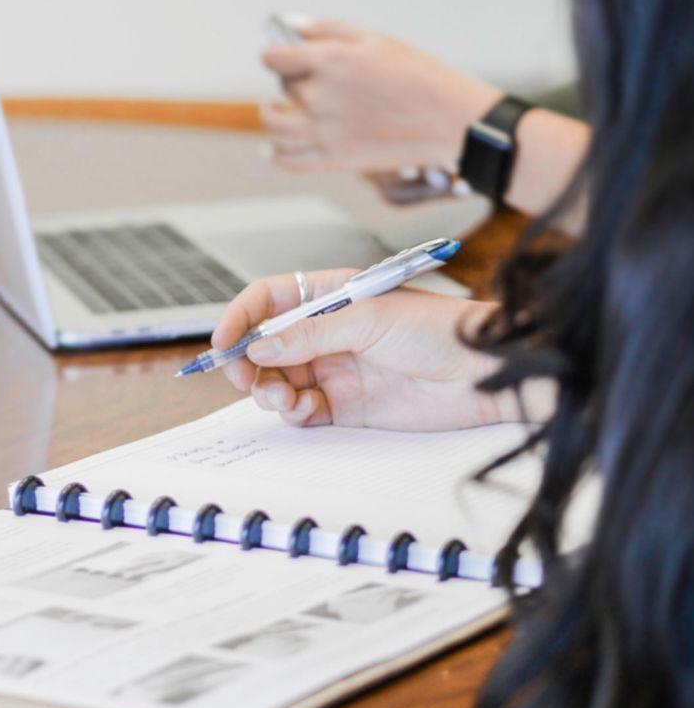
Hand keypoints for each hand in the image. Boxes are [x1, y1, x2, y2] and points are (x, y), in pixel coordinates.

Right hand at [212, 269, 530, 431]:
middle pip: (266, 345)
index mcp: (330, 296)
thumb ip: (309, 335)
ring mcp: (334, 369)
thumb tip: (259, 347)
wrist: (483, 374)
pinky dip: (293, 411)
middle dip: (248, 361)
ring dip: (268, 389)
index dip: (241, 317)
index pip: (270, 300)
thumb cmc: (438, 329)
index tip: (223, 341)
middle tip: (243, 377)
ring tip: (281, 396)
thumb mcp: (368, 319)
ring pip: (278, 380)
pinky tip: (303, 409)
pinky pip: (302, 409)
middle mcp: (327, 332)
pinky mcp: (345, 405)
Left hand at [261, 19, 500, 175]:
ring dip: (270, 114)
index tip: (279, 56)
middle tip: (309, 80)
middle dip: (291, 80)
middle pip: (285, 86)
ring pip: (275, 123)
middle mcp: (320, 95)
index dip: (275, 54)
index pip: (275, 57)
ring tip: (272, 111)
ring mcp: (325, 130)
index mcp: (329, 60)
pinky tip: (271, 151)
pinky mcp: (335, 159)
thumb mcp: (376, 39)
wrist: (448, 119)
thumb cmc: (417, 75)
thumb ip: (330, 30)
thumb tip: (296, 30)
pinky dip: (276, 157)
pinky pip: (290, 161)